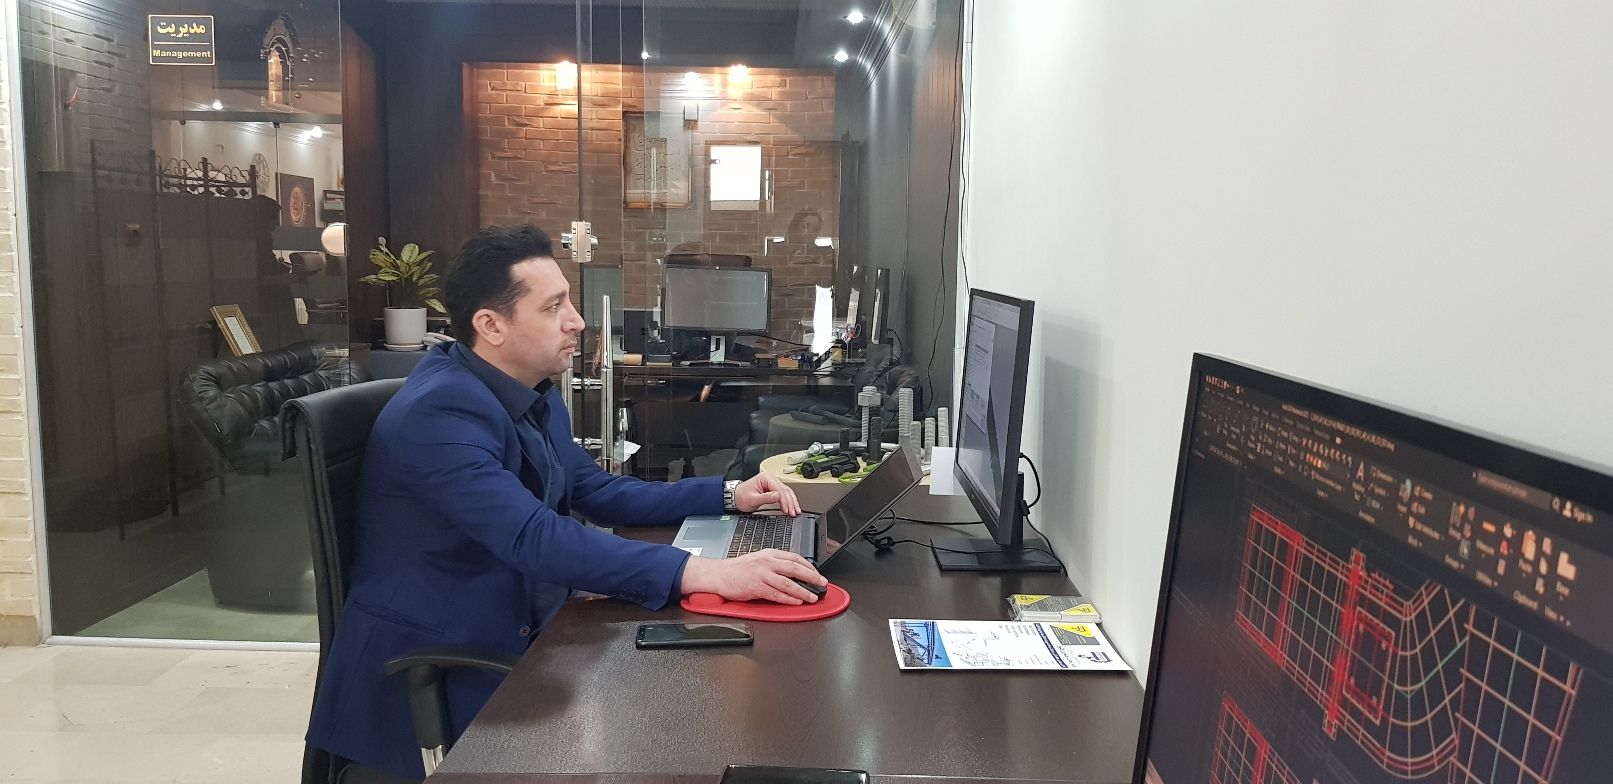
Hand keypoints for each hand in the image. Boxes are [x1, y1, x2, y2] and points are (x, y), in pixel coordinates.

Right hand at [680, 549, 825, 603]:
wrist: (719, 574)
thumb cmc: (738, 569)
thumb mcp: (759, 560)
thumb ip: (776, 564)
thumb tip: (794, 572)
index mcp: (769, 554)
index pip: (795, 558)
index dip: (809, 566)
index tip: (818, 574)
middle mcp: (767, 562)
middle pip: (795, 569)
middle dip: (812, 577)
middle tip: (822, 583)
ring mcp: (761, 575)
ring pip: (788, 583)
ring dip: (803, 591)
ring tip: (812, 596)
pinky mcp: (756, 587)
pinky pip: (776, 594)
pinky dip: (788, 598)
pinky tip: (796, 601)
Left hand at [734, 472, 801, 515]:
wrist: (735, 497)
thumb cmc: (741, 496)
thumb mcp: (752, 499)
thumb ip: (766, 498)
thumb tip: (777, 496)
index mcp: (766, 478)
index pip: (779, 490)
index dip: (785, 501)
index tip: (787, 510)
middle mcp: (770, 478)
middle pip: (785, 490)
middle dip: (791, 502)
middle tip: (794, 512)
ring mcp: (772, 483)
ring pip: (787, 492)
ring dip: (792, 502)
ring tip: (796, 510)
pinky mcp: (773, 488)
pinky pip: (784, 494)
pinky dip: (789, 501)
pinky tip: (792, 506)